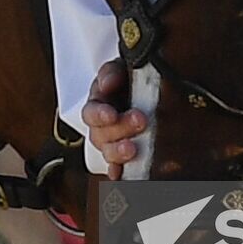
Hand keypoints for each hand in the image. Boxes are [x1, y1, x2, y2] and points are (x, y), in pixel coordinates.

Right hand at [82, 59, 147, 179]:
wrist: (150, 94)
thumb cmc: (131, 80)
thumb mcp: (121, 69)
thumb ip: (112, 73)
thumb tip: (106, 84)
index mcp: (98, 104)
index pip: (91, 112)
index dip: (99, 115)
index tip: (111, 115)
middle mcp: (102, 127)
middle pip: (100, 135)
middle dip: (119, 129)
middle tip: (140, 120)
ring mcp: (113, 143)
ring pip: (108, 152)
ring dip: (118, 152)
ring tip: (133, 148)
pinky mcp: (125, 158)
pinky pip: (119, 169)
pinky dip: (120, 173)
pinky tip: (122, 175)